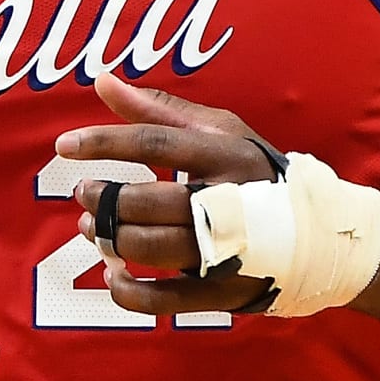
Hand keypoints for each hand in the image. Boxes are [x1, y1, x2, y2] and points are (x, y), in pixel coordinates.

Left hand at [56, 75, 285, 318]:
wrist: (315, 235)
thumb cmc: (253, 173)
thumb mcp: (218, 130)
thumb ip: (157, 109)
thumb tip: (101, 80)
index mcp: (224, 154)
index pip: (154, 141)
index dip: (103, 142)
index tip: (64, 145)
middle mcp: (227, 200)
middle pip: (145, 200)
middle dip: (101, 198)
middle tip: (83, 193)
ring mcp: (226, 250)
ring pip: (150, 247)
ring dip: (108, 238)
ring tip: (91, 228)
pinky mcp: (221, 291)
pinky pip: (163, 300)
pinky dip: (128, 291)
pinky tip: (113, 274)